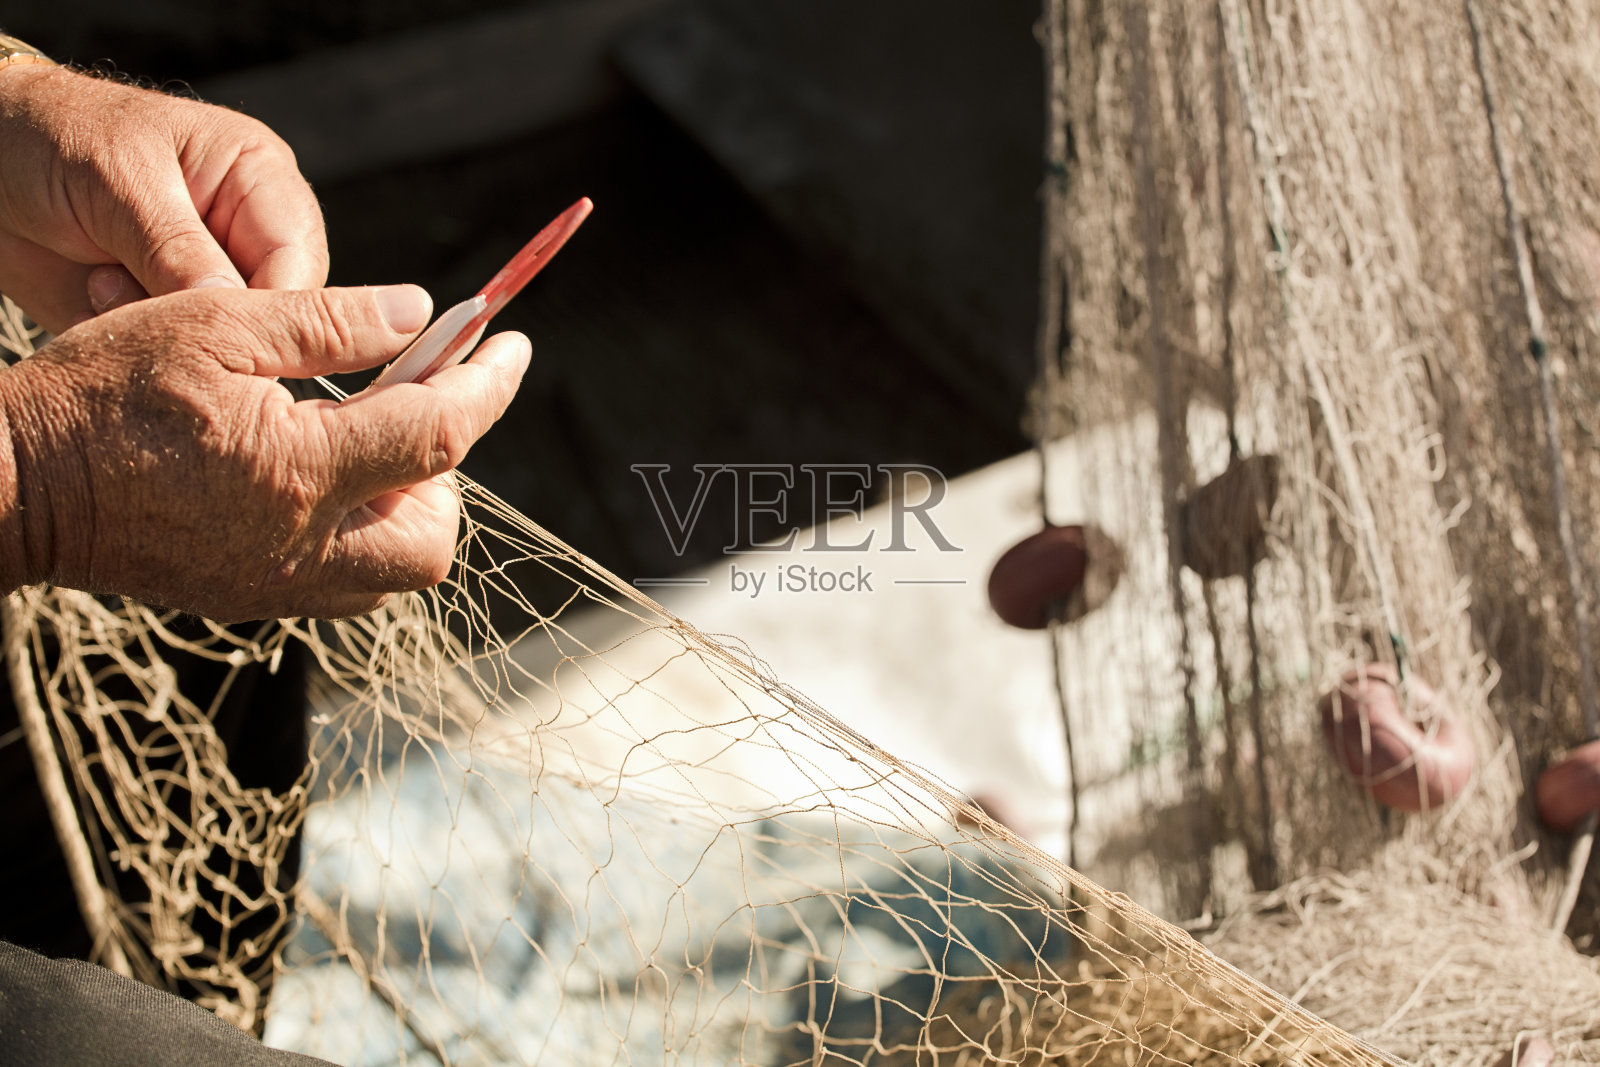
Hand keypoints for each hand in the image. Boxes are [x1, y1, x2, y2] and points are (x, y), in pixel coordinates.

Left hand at [0, 64, 327, 332]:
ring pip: (225, 341)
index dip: (275, 304)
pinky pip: (175, 356)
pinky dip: (132, 343)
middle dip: (212, 320)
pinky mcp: (169, 317)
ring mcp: (207, 281)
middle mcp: (244, 236)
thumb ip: (179, 248)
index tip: (230, 332)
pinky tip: (92, 303)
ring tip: (101, 285)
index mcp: (259, 181)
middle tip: (144, 302)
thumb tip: (236, 314)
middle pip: (274, 311)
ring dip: (163, 330)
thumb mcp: (120, 179)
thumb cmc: (54, 139)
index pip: (299, 260)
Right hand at [0, 285, 529, 621]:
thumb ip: (330, 322)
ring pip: (397, 570)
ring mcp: (278, 585)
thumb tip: (422, 313)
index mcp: (298, 471)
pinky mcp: (253, 598)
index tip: (514, 347)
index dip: (491, 386)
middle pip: (435, 536)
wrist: (14, 487)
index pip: (440, 433)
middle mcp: (301, 548)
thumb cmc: (103, 395)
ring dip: (408, 506)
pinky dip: (364, 534)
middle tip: (411, 407)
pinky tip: (324, 480)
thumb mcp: (216, 326)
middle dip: (448, 472)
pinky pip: (348, 582)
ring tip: (362, 441)